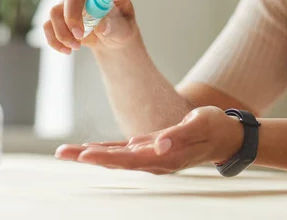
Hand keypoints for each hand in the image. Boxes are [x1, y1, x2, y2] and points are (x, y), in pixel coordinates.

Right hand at [43, 0, 137, 52]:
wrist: (109, 41)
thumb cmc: (119, 30)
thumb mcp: (124, 31)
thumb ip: (116, 26)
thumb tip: (101, 26)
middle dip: (73, 15)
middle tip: (80, 35)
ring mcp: (70, 1)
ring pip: (55, 10)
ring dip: (63, 32)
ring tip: (77, 46)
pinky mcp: (59, 16)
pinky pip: (48, 25)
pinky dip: (55, 40)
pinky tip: (67, 50)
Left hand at [54, 106, 244, 173]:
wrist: (225, 136)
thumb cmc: (214, 126)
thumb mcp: (200, 124)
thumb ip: (179, 136)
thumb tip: (158, 146)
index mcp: (165, 157)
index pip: (129, 159)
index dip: (106, 156)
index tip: (85, 154)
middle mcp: (155, 161)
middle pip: (115, 161)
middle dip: (88, 157)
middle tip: (61, 152)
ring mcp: (152, 157)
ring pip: (116, 157)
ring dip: (91, 154)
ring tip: (66, 151)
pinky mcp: (153, 149)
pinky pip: (125, 151)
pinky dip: (106, 150)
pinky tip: (90, 149)